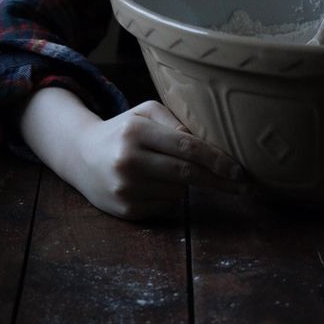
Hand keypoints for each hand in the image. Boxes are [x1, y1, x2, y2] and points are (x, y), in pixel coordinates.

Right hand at [74, 100, 245, 219]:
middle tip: (243, 186)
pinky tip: (153, 183)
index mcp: (135, 132)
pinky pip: (165, 205)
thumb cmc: (123, 130)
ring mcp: (125, 189)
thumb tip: (210, 145)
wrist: (80, 155)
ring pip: (178, 191)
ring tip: (166, 169)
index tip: (239, 170)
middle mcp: (128, 161)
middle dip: (219, 181)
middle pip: (187, 174)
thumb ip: (176, 122)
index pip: (187, 147)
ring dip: (185, 183)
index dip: (217, 160)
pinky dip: (169, 195)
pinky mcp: (125, 210)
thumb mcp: (144, 113)